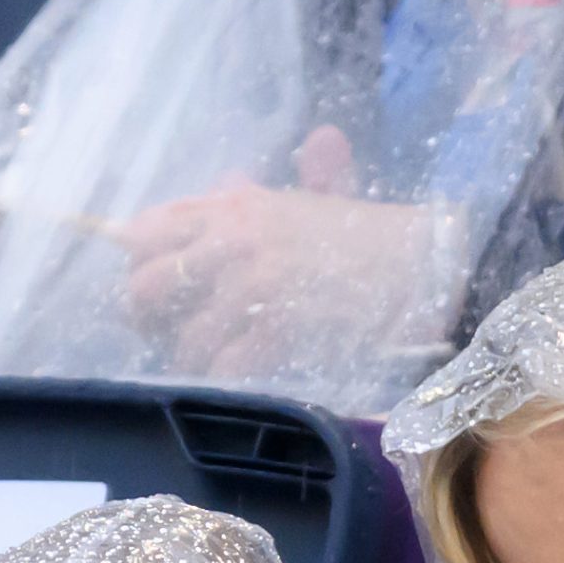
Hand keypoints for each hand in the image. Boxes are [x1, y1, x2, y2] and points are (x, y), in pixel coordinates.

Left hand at [118, 126, 456, 377]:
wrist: (421, 261)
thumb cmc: (370, 234)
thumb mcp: (305, 199)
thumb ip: (260, 194)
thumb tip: (227, 181)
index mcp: (233, 207)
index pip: (147, 231)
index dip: (142, 264)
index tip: (157, 289)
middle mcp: (229, 241)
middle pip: (149, 286)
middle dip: (153, 318)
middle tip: (172, 336)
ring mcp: (250, 287)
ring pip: (185, 336)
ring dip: (193, 359)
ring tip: (212, 367)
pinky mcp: (276, 328)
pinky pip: (225, 366)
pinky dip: (227, 380)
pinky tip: (241, 381)